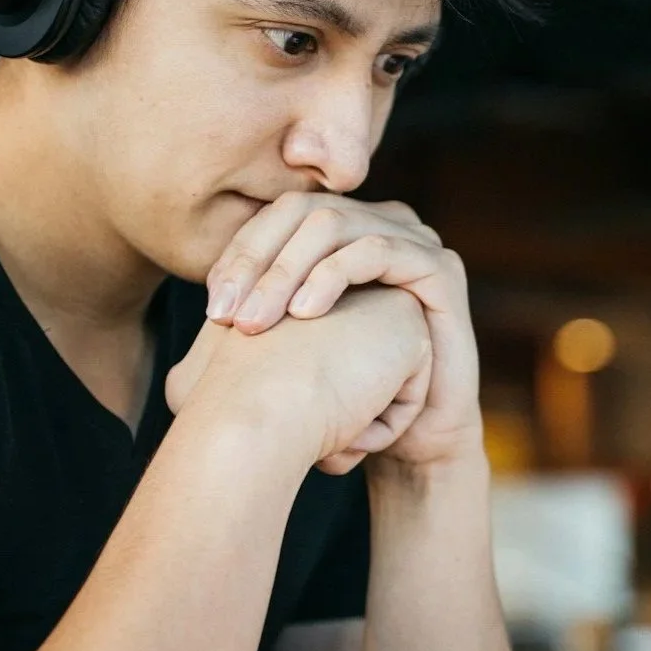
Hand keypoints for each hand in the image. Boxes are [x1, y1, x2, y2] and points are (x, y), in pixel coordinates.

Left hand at [205, 194, 481, 469]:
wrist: (413, 439)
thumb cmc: (349, 395)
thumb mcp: (293, 346)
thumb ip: (260, 309)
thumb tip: (210, 297)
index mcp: (344, 233)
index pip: (277, 217)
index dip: (240, 254)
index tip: (212, 309)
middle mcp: (379, 224)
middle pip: (301, 211)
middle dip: (256, 261)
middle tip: (227, 316)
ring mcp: (413, 240)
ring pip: (334, 224)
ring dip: (286, 271)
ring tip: (257, 322)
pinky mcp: (440, 267)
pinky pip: (377, 250)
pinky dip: (333, 275)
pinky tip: (304, 314)